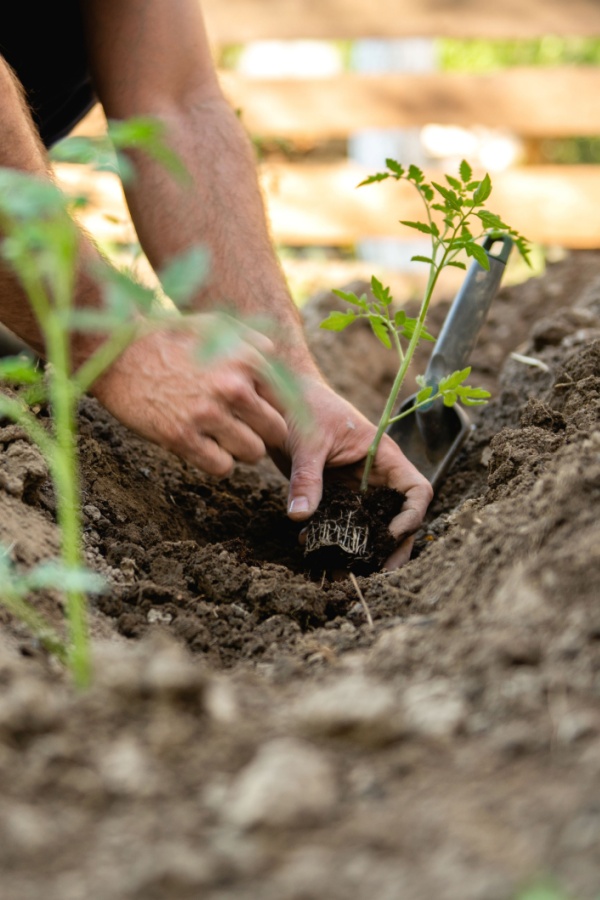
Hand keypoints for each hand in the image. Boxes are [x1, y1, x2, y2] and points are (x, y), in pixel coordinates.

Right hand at [91, 314, 287, 475]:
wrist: (116, 352)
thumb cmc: (169, 338)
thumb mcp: (215, 326)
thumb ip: (251, 342)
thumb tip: (275, 356)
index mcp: (247, 359)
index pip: (288, 400)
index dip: (275, 409)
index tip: (260, 413)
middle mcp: (232, 387)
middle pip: (276, 431)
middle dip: (262, 433)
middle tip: (242, 429)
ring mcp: (207, 414)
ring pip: (252, 453)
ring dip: (240, 450)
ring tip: (222, 438)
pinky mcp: (181, 437)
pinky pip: (222, 467)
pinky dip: (218, 463)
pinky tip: (204, 448)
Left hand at [271, 377, 432, 568]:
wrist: (279, 398)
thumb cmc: (304, 406)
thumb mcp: (307, 442)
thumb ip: (307, 478)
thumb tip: (300, 517)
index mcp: (383, 457)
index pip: (417, 490)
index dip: (412, 516)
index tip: (390, 535)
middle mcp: (375, 476)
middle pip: (398, 517)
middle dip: (392, 547)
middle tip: (379, 574)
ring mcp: (355, 488)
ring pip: (370, 526)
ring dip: (360, 550)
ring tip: (344, 573)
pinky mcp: (333, 495)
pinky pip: (340, 523)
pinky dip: (332, 539)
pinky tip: (313, 550)